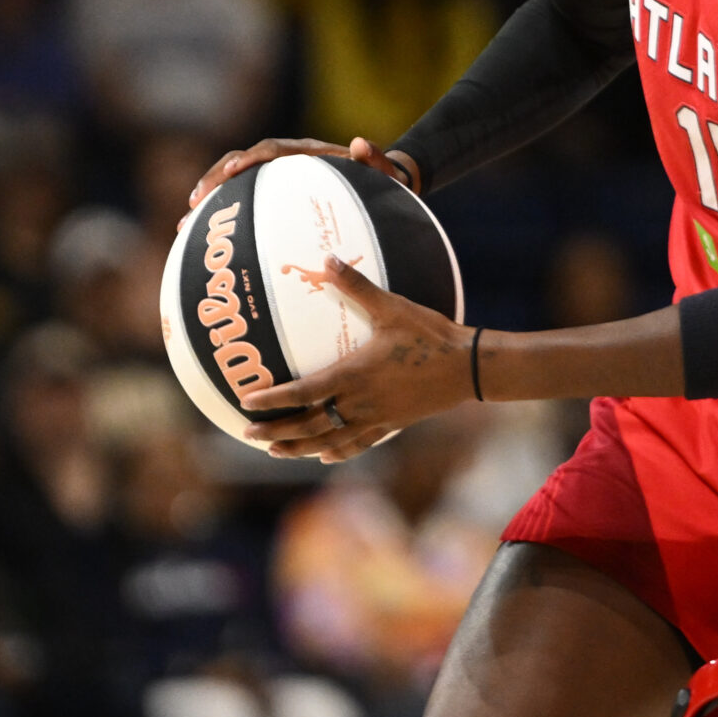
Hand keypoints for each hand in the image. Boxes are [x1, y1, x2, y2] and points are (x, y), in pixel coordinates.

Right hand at [184, 135, 420, 218]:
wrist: (379, 184)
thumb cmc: (382, 182)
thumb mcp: (384, 173)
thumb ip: (377, 160)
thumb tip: (361, 144)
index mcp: (307, 153)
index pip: (272, 150)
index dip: (250, 158)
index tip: (233, 170)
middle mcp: (286, 161)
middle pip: (241, 162)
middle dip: (214, 178)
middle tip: (194, 202)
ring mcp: (276, 178)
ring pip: (234, 182)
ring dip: (209, 198)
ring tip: (184, 223)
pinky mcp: (272, 195)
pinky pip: (241, 201)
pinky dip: (220, 216)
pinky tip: (199, 239)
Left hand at [241, 257, 472, 460]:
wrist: (469, 367)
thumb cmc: (430, 336)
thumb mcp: (392, 308)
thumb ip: (357, 286)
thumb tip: (328, 259)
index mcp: (354, 375)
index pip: (304, 392)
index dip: (274, 400)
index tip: (248, 403)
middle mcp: (360, 402)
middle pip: (309, 424)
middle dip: (277, 432)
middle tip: (249, 433)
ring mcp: (376, 417)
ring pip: (329, 441)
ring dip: (299, 448)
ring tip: (275, 451)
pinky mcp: (392, 424)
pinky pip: (359, 444)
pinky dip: (338, 452)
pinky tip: (324, 457)